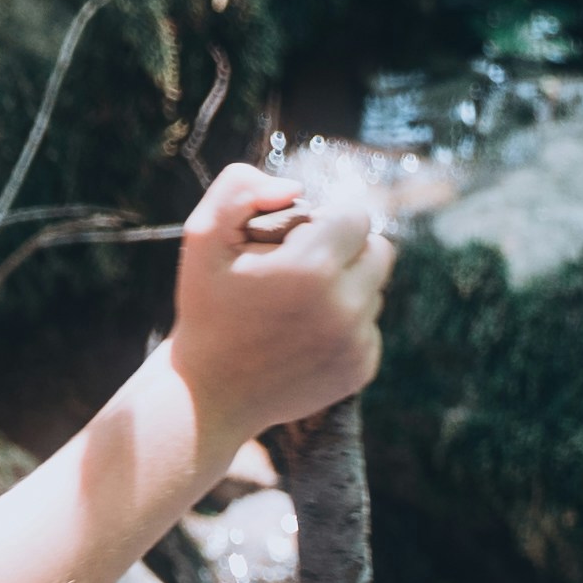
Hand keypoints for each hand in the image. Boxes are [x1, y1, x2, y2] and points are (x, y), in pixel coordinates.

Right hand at [164, 157, 385, 445]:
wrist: (209, 394)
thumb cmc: (206, 308)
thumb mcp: (202, 236)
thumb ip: (240, 188)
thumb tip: (295, 188)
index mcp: (311, 268)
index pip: (356, 216)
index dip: (326, 220)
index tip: (296, 238)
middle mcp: (344, 307)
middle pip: (379, 250)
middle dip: (347, 249)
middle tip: (306, 264)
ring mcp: (356, 342)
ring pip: (375, 289)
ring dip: (347, 287)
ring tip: (298, 304)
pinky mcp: (361, 369)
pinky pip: (370, 327)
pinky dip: (346, 324)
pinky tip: (304, 335)